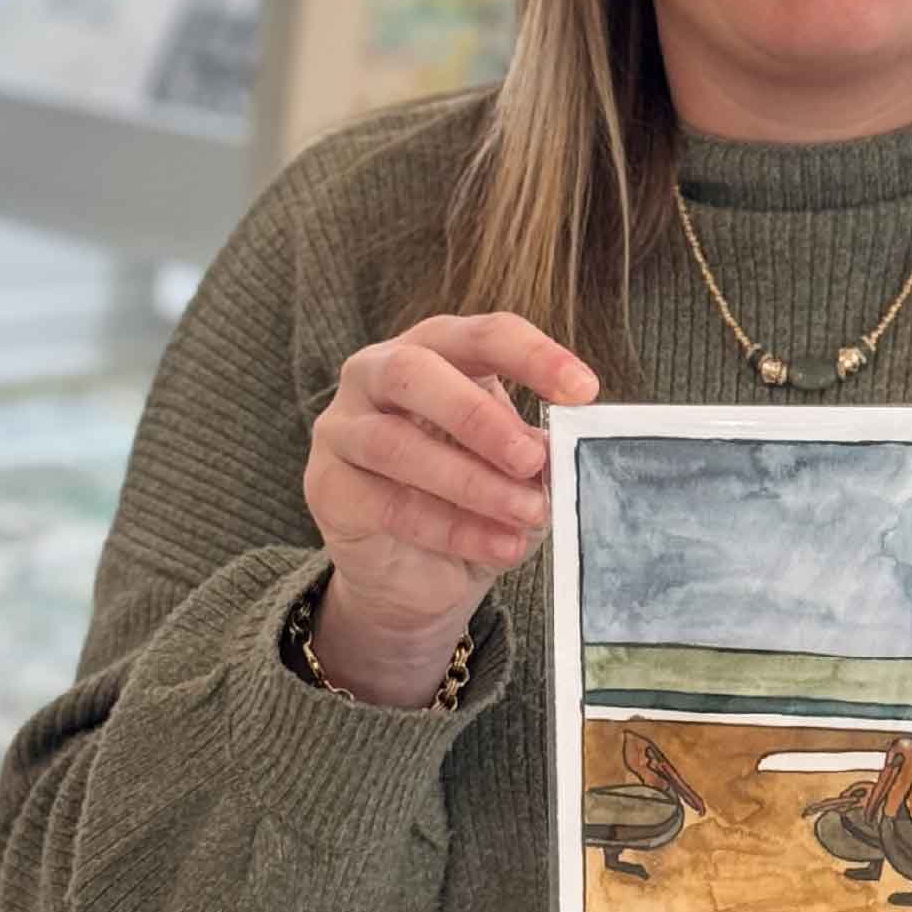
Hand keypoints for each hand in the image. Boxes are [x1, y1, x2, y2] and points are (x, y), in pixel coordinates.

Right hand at [302, 313, 597, 695]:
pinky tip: (500, 546)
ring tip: (528, 514)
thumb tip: (560, 449)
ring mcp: (342, 428)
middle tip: (534, 459)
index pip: (480, 335)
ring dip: (471, 482)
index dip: (532, 356)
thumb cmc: (474, 499)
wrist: (418, 577)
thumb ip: (532, 448)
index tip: (585, 391)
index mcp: (434, 349)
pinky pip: (387, 503)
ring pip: (395, 443)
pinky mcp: (326, 486)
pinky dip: (452, 528)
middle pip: (414, 370)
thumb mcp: (514, 468)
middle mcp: (376, 373)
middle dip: (479, 417)